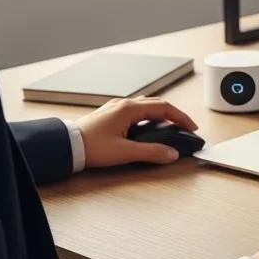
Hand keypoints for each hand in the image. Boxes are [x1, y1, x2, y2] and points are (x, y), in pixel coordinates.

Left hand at [75, 96, 198, 168]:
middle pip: (157, 104)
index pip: (164, 108)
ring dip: (161, 114)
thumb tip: (172, 154)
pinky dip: (148, 116)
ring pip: (145, 105)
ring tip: (169, 126)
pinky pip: (135, 110)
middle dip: (174, 115)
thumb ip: (151, 152)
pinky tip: (147, 126)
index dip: (181, 118)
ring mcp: (115, 108)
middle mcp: (123, 104)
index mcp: (129, 109)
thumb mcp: (125, 152)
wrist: (66, 146)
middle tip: (184, 127)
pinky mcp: (109, 114)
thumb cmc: (92, 147)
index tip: (191, 127)